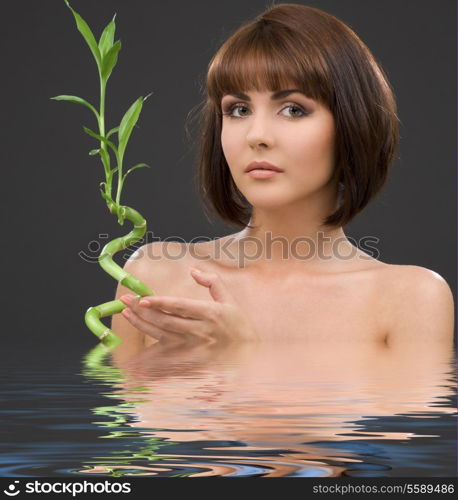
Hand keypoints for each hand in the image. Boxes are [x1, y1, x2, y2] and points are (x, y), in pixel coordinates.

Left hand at [119, 267, 258, 344]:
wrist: (248, 358)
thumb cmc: (238, 328)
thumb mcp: (230, 301)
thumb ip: (213, 282)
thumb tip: (193, 270)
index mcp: (210, 314)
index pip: (180, 306)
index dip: (159, 303)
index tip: (143, 299)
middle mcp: (200, 331)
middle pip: (165, 320)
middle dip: (142, 311)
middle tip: (125, 300)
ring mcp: (193, 348)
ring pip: (161, 335)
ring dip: (141, 324)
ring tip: (126, 313)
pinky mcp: (189, 361)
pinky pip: (165, 355)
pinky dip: (148, 351)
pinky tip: (135, 342)